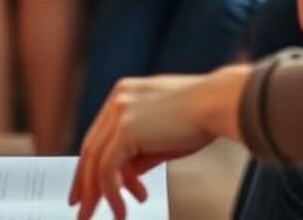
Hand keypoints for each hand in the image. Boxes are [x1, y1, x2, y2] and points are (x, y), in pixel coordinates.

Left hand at [70, 67, 249, 219]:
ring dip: (95, 193)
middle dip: (85, 182)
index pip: (99, 135)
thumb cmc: (202, 119)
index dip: (91, 164)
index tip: (87, 187)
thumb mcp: (164, 136)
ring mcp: (119, 112)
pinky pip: (108, 169)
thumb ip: (142, 152)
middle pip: (91, 148)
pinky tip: (120, 211)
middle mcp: (118, 100)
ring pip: (95, 161)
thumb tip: (128, 176)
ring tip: (98, 216)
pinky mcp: (126, 129)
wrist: (221, 103)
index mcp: (125, 94)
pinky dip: (112, 193)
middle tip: (82, 207)